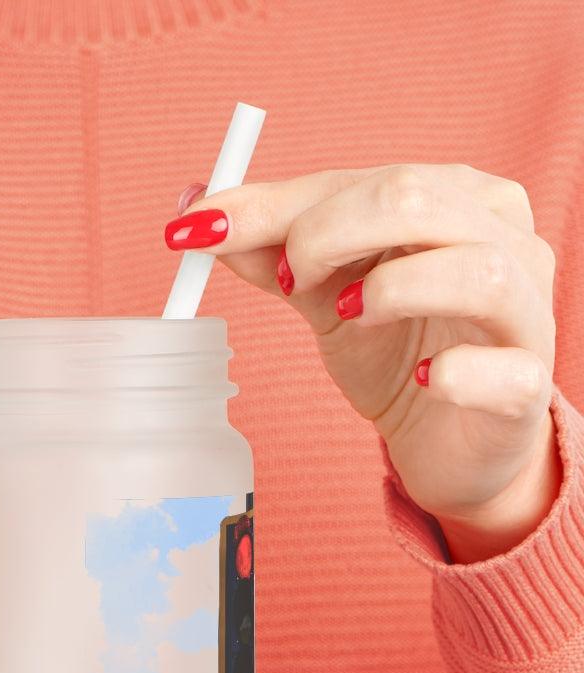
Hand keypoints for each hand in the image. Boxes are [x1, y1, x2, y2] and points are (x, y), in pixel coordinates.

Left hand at [167, 165, 559, 561]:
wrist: (446, 439)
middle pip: (416, 199)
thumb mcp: (324, 295)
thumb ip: (272, 252)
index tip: (200, 229)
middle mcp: (503, 239)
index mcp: (453, 199)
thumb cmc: (394, 352)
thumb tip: (197, 211)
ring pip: (476, 270)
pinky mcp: (528, 386)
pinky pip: (504, 370)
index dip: (275, 205)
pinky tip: (423, 380)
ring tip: (346, 316)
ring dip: (391, 290)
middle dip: (326, 233)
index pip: (361, 180)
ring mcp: (525, 312)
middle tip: (287, 281)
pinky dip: (456, 373)